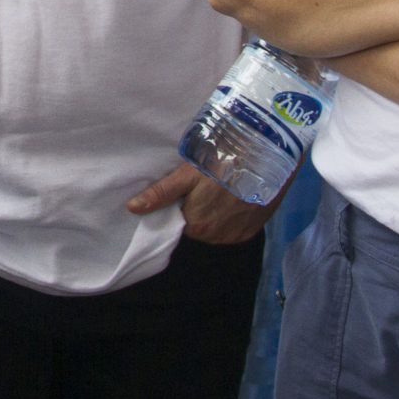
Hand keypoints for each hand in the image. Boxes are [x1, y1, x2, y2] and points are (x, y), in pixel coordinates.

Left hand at [125, 163, 274, 246]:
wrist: (266, 160)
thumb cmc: (222, 163)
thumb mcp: (187, 174)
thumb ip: (161, 194)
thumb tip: (132, 208)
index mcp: (196, 226)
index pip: (179, 220)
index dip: (182, 204)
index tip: (188, 189)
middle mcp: (216, 237)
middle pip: (198, 225)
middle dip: (199, 208)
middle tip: (207, 184)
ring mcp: (236, 236)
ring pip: (216, 227)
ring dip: (216, 213)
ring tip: (223, 189)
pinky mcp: (253, 231)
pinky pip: (234, 228)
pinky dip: (233, 216)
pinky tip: (236, 197)